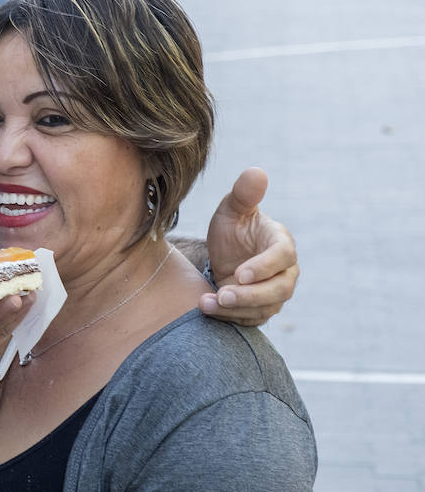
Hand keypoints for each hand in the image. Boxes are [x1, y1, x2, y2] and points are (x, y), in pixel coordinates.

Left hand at [200, 167, 298, 325]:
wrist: (225, 255)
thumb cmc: (232, 228)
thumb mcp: (231, 210)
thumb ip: (243, 194)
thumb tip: (256, 171)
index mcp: (281, 243)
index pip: (283, 257)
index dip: (264, 267)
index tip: (239, 273)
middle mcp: (285, 271)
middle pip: (279, 290)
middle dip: (250, 295)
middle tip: (222, 295)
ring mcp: (275, 292)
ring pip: (265, 308)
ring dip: (236, 309)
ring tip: (206, 303)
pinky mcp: (261, 309)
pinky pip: (251, 319)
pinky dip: (229, 318)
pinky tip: (207, 309)